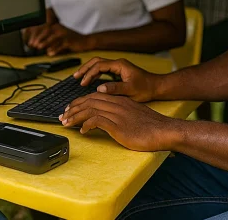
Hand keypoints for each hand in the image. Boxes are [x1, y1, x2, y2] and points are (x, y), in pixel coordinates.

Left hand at [30, 23, 94, 55]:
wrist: (85, 41)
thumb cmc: (70, 41)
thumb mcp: (58, 39)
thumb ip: (48, 41)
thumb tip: (37, 45)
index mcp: (55, 27)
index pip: (43, 29)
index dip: (35, 35)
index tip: (29, 41)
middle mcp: (59, 29)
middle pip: (46, 32)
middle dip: (38, 38)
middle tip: (32, 45)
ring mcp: (65, 34)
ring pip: (53, 38)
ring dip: (45, 42)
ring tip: (39, 47)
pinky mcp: (70, 40)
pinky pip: (61, 45)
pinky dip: (55, 49)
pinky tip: (50, 53)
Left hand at [59, 93, 177, 151]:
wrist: (164, 131)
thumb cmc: (152, 126)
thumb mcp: (134, 115)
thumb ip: (121, 114)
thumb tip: (108, 120)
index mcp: (120, 100)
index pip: (94, 96)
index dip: (80, 102)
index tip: (71, 108)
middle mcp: (117, 104)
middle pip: (89, 101)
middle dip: (73, 108)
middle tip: (63, 115)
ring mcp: (117, 114)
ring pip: (90, 110)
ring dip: (75, 116)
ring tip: (66, 123)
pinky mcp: (118, 126)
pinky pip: (97, 121)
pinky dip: (86, 125)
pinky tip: (82, 131)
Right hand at [73, 57, 160, 101]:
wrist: (156, 87)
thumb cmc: (145, 88)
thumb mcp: (130, 90)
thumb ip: (115, 88)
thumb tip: (99, 88)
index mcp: (119, 65)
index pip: (99, 65)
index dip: (89, 73)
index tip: (82, 83)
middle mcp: (118, 64)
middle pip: (96, 61)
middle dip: (85, 68)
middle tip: (75, 77)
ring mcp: (118, 67)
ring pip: (99, 65)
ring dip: (89, 70)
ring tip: (79, 78)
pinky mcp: (118, 72)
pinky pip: (103, 70)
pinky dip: (94, 74)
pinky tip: (89, 81)